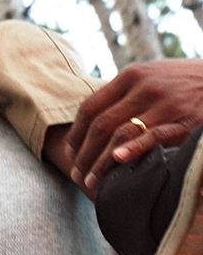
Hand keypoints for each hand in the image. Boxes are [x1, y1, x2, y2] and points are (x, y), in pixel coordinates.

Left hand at [65, 59, 202, 190]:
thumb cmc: (182, 80)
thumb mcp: (150, 75)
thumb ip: (122, 91)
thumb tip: (90, 110)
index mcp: (130, 76)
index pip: (91, 107)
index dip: (76, 132)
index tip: (70, 150)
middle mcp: (144, 88)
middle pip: (101, 124)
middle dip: (84, 152)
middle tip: (76, 172)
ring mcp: (164, 104)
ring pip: (121, 133)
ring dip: (102, 160)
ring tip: (91, 180)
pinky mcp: (185, 121)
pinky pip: (154, 136)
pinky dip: (133, 149)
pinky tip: (118, 161)